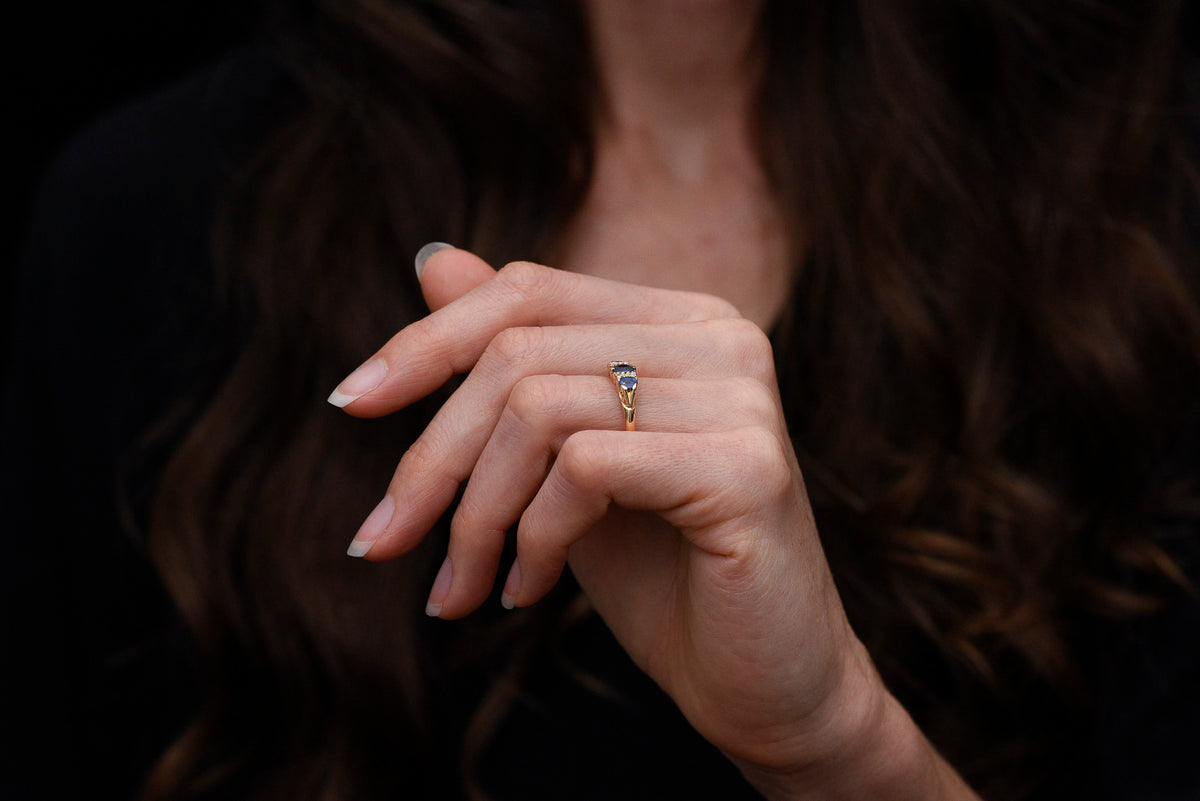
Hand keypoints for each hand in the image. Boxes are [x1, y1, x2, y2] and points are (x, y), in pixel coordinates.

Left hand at [332, 247, 976, 798]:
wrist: (761, 681)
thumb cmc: (660, 571)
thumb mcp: (561, 460)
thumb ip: (513, 362)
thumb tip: (433, 257)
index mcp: (679, 320)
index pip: (528, 291)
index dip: (427, 341)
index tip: (349, 405)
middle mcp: (719, 338)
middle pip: (518, 355)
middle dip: (431, 459)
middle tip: (385, 543)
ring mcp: (740, 396)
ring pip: (538, 412)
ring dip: (475, 516)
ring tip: (463, 588)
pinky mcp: (747, 466)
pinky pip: (584, 469)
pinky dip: (534, 538)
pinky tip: (530, 589)